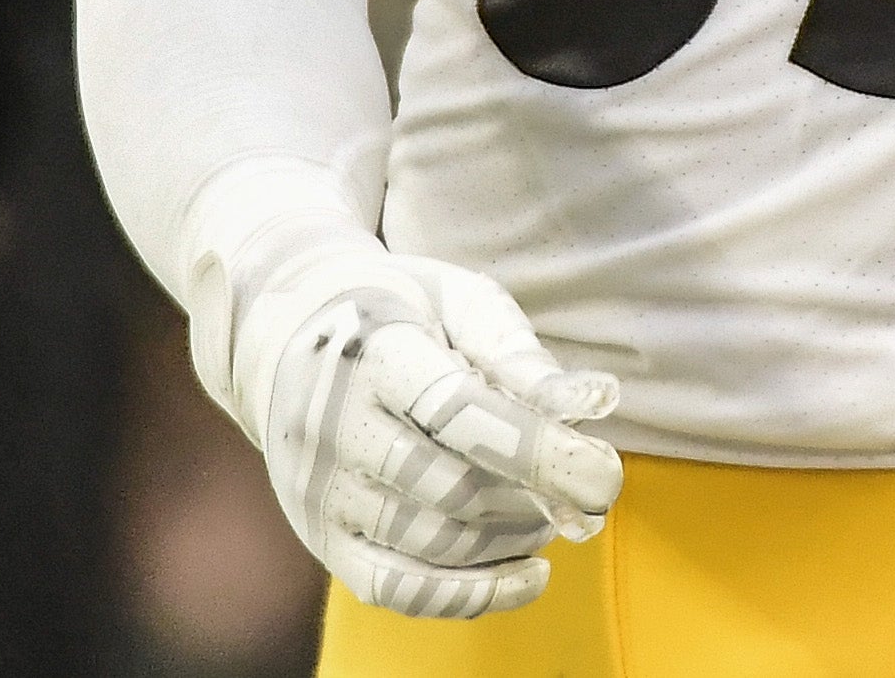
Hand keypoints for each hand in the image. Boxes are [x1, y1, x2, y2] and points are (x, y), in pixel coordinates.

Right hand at [250, 253, 623, 619]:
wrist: (289, 330)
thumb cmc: (401, 311)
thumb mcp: (460, 301)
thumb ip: (520, 356)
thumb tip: (594, 407)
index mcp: (369, 350)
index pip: (457, 414)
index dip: (537, 449)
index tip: (606, 474)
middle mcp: (331, 427)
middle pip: (452, 488)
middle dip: (537, 498)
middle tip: (589, 486)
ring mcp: (320, 491)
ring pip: (434, 543)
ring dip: (515, 537)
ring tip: (554, 511)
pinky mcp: (322, 539)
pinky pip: (400, 591)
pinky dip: (475, 594)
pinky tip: (530, 573)